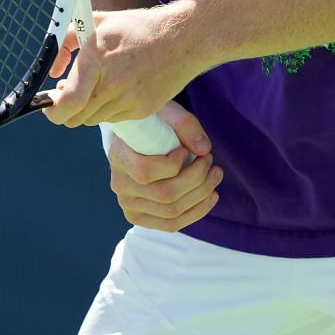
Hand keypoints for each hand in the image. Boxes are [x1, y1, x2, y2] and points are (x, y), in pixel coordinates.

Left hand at [44, 1, 199, 127]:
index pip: (67, 102)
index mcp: (97, 61)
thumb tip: (54, 69)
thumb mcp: (97, 22)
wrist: (183, 38)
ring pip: (93, 120)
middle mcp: (112, 85)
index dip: (52, 109)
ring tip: (97, 85)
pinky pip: (114, 119)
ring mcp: (129, 100)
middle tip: (67, 94)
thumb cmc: (137, 27)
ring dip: (88, 108)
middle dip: (66, 110)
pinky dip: (109, 108)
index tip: (49, 102)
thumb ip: (66, 40)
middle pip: (75, 118)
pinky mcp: (142, 110)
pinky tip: (118, 87)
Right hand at [106, 101, 222, 231]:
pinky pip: (171, 224)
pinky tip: (211, 196)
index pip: (145, 171)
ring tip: (215, 174)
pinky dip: (196, 212)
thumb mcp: (164, 110)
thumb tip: (203, 149)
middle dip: (197, 178)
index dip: (174, 164)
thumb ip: (183, 123)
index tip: (187, 150)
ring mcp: (129, 205)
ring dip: (202, 194)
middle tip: (210, 159)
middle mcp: (120, 185)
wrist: (138, 138)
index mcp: (118, 156)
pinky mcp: (141, 217)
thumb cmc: (152, 122)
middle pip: (164, 194)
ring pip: (171, 211)